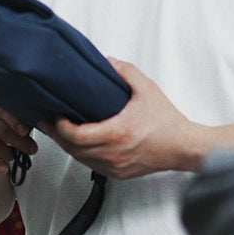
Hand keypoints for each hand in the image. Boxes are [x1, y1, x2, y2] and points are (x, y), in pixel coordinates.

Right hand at [0, 93, 37, 177]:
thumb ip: (21, 118)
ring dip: (8, 153)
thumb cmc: (0, 130)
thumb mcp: (10, 120)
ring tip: (16, 156)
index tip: (25, 130)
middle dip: (19, 141)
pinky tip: (3, 169)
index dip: (14, 119)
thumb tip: (37, 122)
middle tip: (32, 148)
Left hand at [42, 58, 196, 178]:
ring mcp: (116, 166)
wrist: (185, 147)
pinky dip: (81, 155)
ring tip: (58, 131)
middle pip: (73, 149)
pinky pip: (92, 166)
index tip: (56, 114)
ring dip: (67, 146)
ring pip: (80, 160)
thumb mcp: (147, 89)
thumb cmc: (168, 123)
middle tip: (48, 122)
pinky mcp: (119, 173)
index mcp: (118, 133)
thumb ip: (125, 71)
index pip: (76, 136)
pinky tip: (78, 144)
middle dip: (57, 135)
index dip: (60, 126)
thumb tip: (108, 61)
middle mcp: (115, 153)